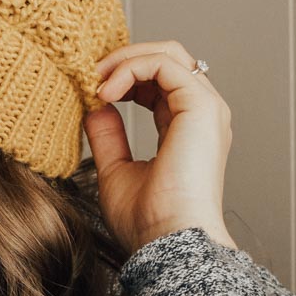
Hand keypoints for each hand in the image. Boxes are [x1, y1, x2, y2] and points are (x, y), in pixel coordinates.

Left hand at [81, 39, 236, 260]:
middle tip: (90, 76)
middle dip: (124, 59)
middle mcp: (200, 114)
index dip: (123, 76)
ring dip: (125, 59)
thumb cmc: (147, 221)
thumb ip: (108, 137)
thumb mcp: (116, 170)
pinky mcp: (201, 106)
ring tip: (96, 82)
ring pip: (168, 54)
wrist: (167, 241)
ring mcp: (205, 108)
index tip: (91, 91)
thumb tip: (96, 107)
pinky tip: (108, 92)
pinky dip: (131, 67)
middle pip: (167, 58)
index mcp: (185, 128)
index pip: (158, 82)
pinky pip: (165, 64)